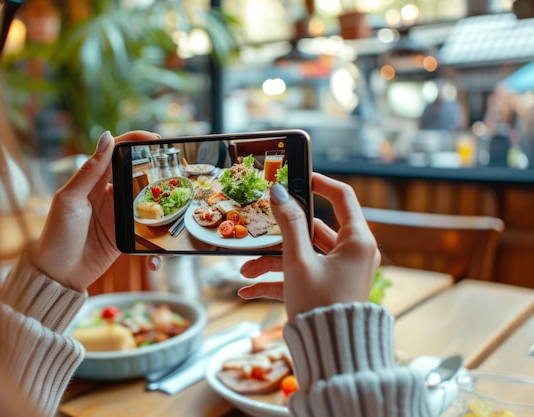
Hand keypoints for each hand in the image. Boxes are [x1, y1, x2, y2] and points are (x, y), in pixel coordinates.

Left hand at [30, 130, 161, 291]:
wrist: (58, 275)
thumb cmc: (57, 235)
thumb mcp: (70, 199)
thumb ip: (89, 170)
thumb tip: (107, 137)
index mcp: (92, 181)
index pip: (116, 153)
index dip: (134, 141)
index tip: (154, 138)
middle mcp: (107, 195)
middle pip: (136, 174)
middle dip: (155, 168)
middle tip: (175, 165)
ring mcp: (118, 215)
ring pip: (145, 200)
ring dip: (159, 200)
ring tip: (174, 198)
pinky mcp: (126, 236)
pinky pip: (146, 228)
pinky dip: (154, 232)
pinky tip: (159, 233)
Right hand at [237, 173, 379, 319]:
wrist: (332, 356)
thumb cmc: (321, 305)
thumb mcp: (299, 261)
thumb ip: (289, 225)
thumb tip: (279, 192)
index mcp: (357, 241)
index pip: (341, 197)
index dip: (318, 183)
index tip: (296, 176)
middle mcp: (353, 254)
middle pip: (312, 231)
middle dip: (279, 237)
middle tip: (259, 229)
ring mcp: (340, 272)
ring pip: (303, 256)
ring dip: (272, 263)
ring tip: (244, 272)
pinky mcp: (328, 289)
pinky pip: (302, 277)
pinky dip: (278, 282)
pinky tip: (248, 290)